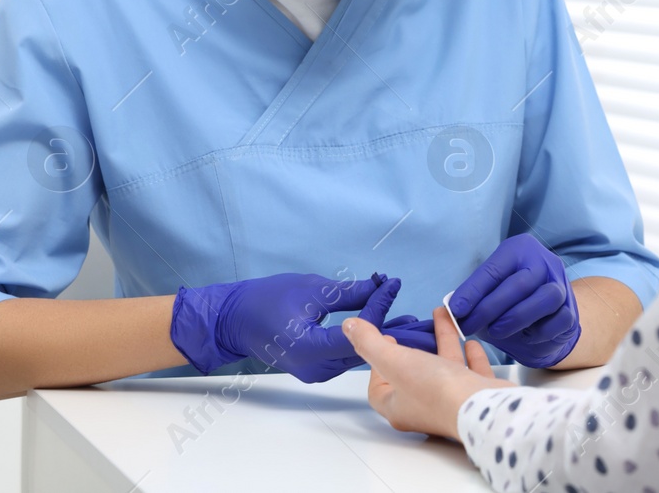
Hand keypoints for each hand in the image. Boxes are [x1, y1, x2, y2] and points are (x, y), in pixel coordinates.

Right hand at [170, 272, 431, 382]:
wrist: (234, 320)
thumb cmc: (266, 300)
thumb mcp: (311, 289)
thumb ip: (349, 293)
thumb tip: (382, 286)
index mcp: (311, 349)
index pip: (359, 333)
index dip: (380, 309)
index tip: (393, 285)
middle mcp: (316, 369)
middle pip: (364, 351)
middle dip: (392, 332)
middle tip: (423, 318)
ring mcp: (315, 372)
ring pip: (358, 356)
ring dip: (382, 339)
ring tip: (413, 322)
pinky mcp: (315, 368)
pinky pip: (347, 356)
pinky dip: (366, 343)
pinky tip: (386, 329)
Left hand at [343, 305, 511, 440]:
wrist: (483, 408)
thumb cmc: (435, 391)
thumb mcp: (395, 361)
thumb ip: (371, 343)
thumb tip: (348, 327)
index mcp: (399, 406)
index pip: (379, 388)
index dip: (377, 365)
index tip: (385, 341)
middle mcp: (424, 406)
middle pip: (414, 374)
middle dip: (414, 347)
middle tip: (413, 328)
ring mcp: (452, 400)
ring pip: (444, 367)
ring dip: (443, 342)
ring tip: (443, 317)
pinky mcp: (477, 394)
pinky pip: (470, 371)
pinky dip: (469, 354)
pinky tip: (471, 340)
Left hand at [449, 235, 580, 366]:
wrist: (545, 320)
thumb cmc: (510, 303)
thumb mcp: (489, 293)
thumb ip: (473, 297)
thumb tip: (447, 310)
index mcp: (520, 249)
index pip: (494, 269)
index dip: (473, 291)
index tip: (455, 310)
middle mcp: (544, 262)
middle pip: (519, 283)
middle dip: (489, 307)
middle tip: (469, 326)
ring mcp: (561, 285)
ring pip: (543, 298)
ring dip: (514, 318)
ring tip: (495, 331)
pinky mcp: (571, 312)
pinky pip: (555, 321)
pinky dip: (536, 332)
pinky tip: (523, 336)